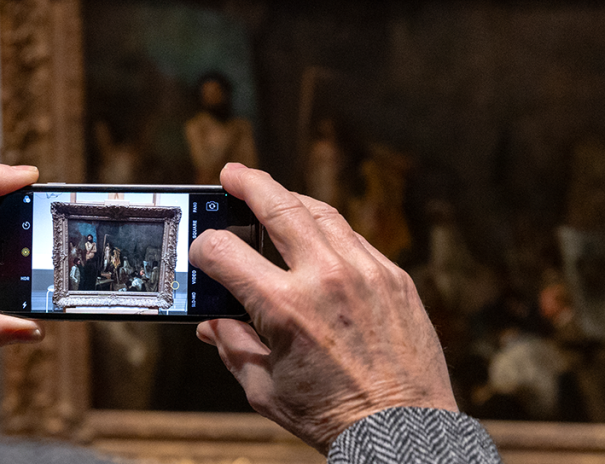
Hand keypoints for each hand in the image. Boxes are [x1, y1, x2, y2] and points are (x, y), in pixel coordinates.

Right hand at [190, 163, 457, 453]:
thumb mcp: (264, 389)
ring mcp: (365, 271)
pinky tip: (316, 237)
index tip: (202, 250)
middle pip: (277, 207)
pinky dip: (328, 231)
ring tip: (273, 196)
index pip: (225, 252)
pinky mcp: (393, 277)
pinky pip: (354, 239)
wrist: (402, 430)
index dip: (204, 248)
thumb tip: (212, 323)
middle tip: (232, 174)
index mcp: (284, 308)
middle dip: (248, 184)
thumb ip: (233, 347)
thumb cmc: (330, 416)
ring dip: (290, 199)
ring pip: (320, 213)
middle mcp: (325, 278)